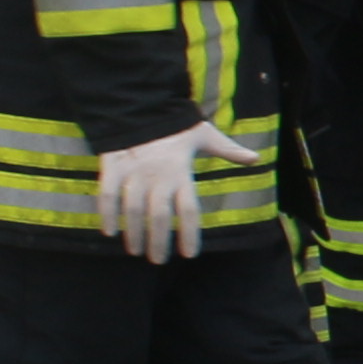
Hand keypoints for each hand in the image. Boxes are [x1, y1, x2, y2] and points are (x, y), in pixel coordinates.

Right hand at [93, 121, 264, 261]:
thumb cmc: (175, 123)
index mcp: (181, 171)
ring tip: (135, 251)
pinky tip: (108, 232)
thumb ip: (227, 149)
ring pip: (134, 209)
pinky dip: (107, 214)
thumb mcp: (204, 134)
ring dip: (134, 233)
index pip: (189, 210)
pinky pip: (108, 194)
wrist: (140, 103)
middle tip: (159, 260)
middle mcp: (158, 175)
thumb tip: (255, 158)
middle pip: (159, 216)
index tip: (189, 255)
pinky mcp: (113, 166)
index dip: (189, 234)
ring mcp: (134, 172)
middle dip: (159, 241)